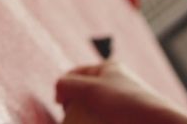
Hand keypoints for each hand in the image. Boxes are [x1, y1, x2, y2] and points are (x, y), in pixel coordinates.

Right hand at [56, 61, 186, 123]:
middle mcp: (117, 81)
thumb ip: (67, 84)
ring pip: (95, 107)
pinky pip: (106, 118)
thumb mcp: (90, 89)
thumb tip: (58, 90)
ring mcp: (123, 99)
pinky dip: (97, 122)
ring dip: (87, 117)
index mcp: (109, 67)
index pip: (75, 73)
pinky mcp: (128, 115)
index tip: (61, 105)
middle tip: (72, 117)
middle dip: (75, 104)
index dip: (63, 87)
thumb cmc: (127, 104)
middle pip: (85, 92)